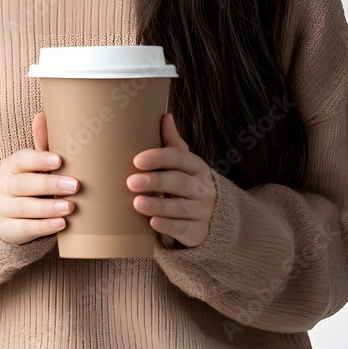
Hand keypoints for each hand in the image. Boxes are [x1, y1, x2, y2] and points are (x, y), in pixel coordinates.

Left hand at [126, 113, 216, 248]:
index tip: (137, 160)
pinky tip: (153, 223)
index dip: (159, 157)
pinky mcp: (198, 233)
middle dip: (155, 181)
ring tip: (137, 202)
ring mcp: (202, 212)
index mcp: (198, 167)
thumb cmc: (189, 185)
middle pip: (179, 182)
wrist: (217, 219)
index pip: (181, 158)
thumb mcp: (185, 165)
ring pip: (181, 207)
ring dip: (159, 205)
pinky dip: (168, 226)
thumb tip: (164, 115)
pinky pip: (184, 229)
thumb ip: (173, 143)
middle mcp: (203, 188)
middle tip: (131, 181)